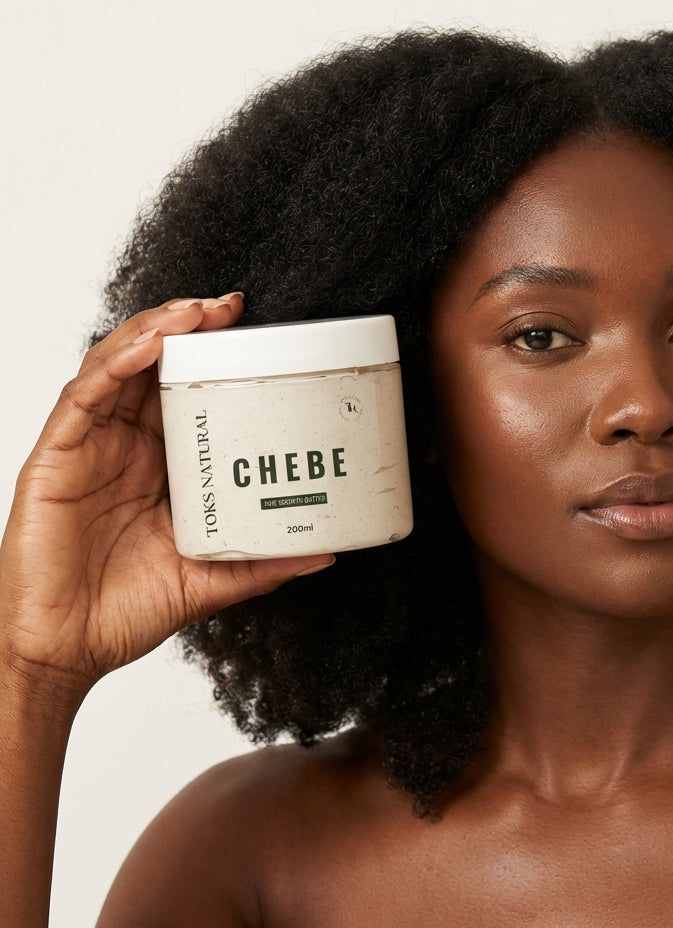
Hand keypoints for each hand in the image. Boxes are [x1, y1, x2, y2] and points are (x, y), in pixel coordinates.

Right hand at [0, 296, 334, 697]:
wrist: (63, 651)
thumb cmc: (122, 611)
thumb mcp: (209, 578)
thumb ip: (263, 563)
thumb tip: (327, 552)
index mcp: (161, 464)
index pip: (189, 392)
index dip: (217, 359)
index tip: (261, 335)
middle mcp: (126, 444)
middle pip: (156, 365)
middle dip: (191, 329)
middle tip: (234, 308)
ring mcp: (91, 445)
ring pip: (119, 365)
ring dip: (157, 330)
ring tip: (198, 313)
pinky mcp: (58, 454)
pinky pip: (85, 395)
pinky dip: (117, 362)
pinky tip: (151, 345)